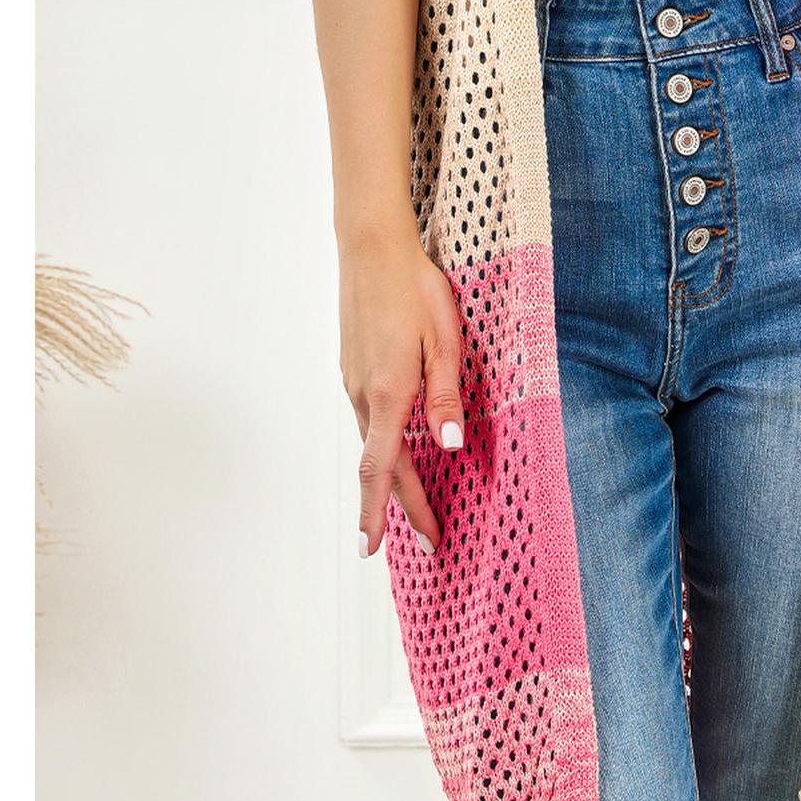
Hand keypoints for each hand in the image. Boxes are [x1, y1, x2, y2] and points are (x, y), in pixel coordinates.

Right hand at [338, 230, 464, 558]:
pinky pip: (368, 418)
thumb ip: (445, 399)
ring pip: (373, 441)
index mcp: (388, 393)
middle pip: (380, 464)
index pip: (380, 468)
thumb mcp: (444, 342)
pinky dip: (383, 446)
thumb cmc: (415, 290)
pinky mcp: (353, 367)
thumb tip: (448, 449)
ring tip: (416, 506)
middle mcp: (362, 393)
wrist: (372, 248)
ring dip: (392, 479)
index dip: (378, 513)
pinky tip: (398, 449)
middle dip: (400, 507)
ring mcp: (353, 380)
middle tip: (427, 540)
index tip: (373, 551)